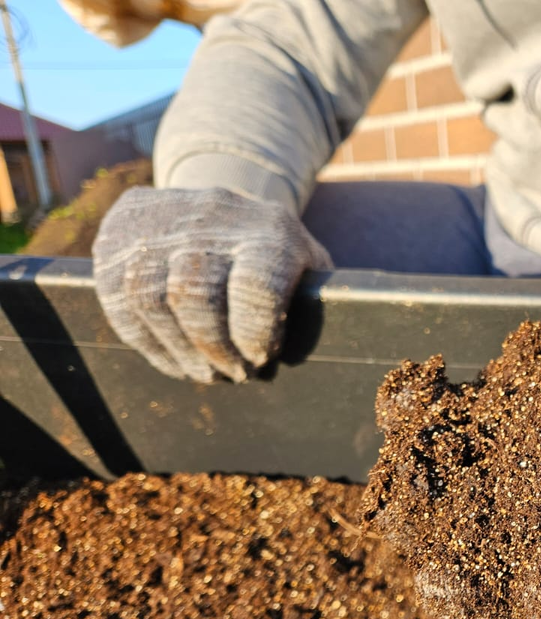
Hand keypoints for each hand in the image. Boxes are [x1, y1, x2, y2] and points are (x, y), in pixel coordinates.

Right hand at [93, 186, 331, 381]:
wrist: (222, 207)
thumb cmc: (275, 256)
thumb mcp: (308, 270)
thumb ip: (308, 306)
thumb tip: (294, 358)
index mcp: (269, 229)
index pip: (256, 286)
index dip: (256, 334)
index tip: (261, 358)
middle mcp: (209, 217)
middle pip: (194, 294)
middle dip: (214, 348)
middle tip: (233, 374)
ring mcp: (157, 222)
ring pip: (150, 299)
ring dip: (179, 351)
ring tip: (204, 372)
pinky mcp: (117, 234)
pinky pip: (119, 300)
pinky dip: (147, 342)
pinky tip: (175, 360)